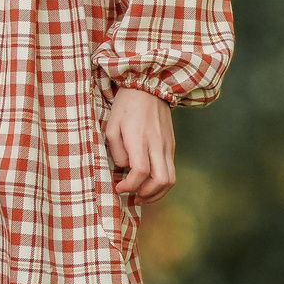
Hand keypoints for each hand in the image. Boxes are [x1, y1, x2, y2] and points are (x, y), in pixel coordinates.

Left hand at [102, 86, 176, 204]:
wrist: (150, 86)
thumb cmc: (126, 105)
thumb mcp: (112, 126)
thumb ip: (116, 151)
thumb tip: (124, 168)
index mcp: (139, 139)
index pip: (140, 171)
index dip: (130, 185)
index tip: (118, 187)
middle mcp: (157, 145)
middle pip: (161, 181)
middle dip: (146, 195)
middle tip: (132, 197)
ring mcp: (167, 146)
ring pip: (171, 179)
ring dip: (157, 193)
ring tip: (142, 196)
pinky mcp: (172, 146)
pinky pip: (171, 171)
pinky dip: (161, 183)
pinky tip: (148, 183)